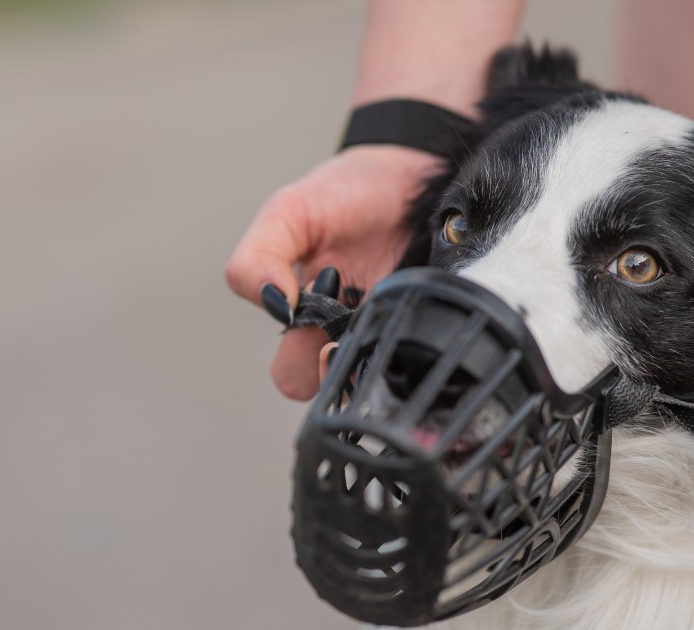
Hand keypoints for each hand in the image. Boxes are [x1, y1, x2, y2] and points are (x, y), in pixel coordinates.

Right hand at [225, 145, 438, 398]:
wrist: (413, 171)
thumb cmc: (345, 191)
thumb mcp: (287, 213)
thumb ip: (258, 258)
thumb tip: (276, 307)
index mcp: (306, 323)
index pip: (293, 375)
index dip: (303, 361)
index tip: (316, 317)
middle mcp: (349, 338)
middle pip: (340, 393)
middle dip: (343, 371)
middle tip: (353, 326)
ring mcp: (394, 335)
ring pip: (382, 387)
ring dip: (381, 365)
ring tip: (385, 318)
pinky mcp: (435, 327)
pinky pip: (428, 363)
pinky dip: (424, 349)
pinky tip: (420, 315)